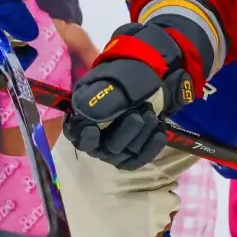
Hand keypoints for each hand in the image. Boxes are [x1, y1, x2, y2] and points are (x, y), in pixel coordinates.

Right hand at [62, 21, 203, 170]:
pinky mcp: (132, 154)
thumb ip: (99, 97)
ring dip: (141, 134)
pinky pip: (140, 158)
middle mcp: (96, 139)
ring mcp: (115, 150)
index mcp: (82, 119)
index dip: (84, 137)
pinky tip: (160, 131)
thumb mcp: (110, 82)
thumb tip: (88, 113)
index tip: (93, 129)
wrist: (146, 80)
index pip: (77, 137)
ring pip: (125, 153)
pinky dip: (151, 146)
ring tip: (150, 113)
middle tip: (138, 113)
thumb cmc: (122, 79)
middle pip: (106, 148)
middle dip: (125, 130)